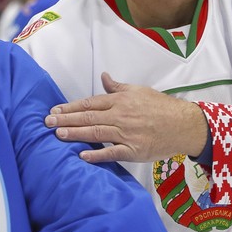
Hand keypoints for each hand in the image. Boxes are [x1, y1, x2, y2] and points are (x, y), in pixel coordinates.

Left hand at [44, 72, 208, 162]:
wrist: (183, 125)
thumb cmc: (161, 107)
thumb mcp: (139, 91)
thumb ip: (118, 87)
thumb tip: (104, 76)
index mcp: (120, 101)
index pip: (90, 103)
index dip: (71, 107)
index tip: (55, 110)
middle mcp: (120, 116)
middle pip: (88, 117)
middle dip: (66, 120)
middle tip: (47, 122)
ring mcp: (126, 134)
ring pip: (96, 133)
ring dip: (75, 134)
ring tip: (58, 134)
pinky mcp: (134, 150)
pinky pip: (112, 153)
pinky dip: (97, 154)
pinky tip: (82, 155)